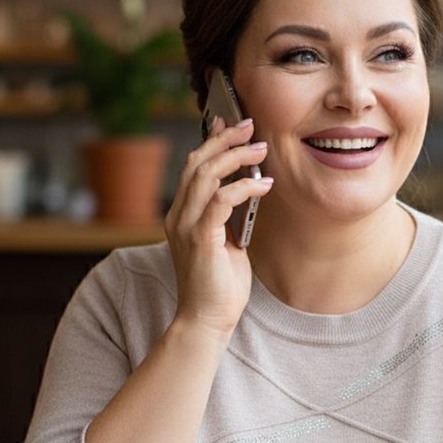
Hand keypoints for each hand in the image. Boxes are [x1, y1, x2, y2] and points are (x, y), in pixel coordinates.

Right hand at [165, 116, 272, 335]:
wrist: (207, 320)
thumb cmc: (219, 285)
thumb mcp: (226, 242)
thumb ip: (228, 217)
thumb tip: (248, 189)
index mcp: (181, 215)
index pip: (192, 167)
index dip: (210, 140)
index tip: (228, 121)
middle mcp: (178, 216)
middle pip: (197, 162)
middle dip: (224, 139)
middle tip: (250, 126)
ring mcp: (186, 226)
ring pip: (206, 175)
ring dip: (236, 157)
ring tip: (261, 148)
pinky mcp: (200, 239)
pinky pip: (221, 200)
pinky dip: (244, 187)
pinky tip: (264, 185)